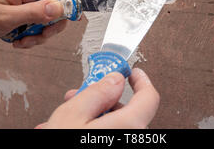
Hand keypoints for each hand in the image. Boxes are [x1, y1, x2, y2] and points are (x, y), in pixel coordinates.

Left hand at [0, 0, 68, 61]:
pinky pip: (38, 29)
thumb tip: (61, 7)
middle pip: (58, 6)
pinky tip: (18, 42)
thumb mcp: (7, 17)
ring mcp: (27, 7)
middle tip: (42, 35)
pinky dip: (32, 39)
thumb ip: (35, 12)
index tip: (69, 18)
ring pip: (49, 21)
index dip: (69, 0)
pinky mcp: (23, 19)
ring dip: (41, 35)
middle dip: (53, 25)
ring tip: (24, 41)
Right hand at [36, 68, 159, 128]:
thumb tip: (114, 80)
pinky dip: (92, 132)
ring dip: (92, 118)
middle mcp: (133, 141)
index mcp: (129, 127)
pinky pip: (108, 138)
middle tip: (80, 95)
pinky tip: (69, 131)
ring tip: (64, 119)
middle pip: (127, 112)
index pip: (149, 98)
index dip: (141, 81)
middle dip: (102, 101)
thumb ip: (97, 93)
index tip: (132, 73)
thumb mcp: (73, 115)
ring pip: (114, 127)